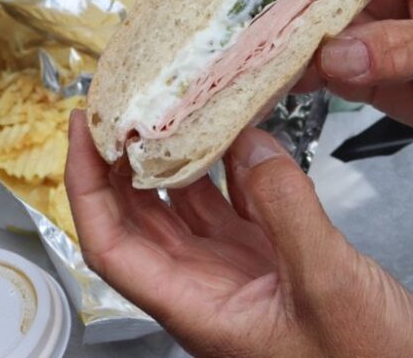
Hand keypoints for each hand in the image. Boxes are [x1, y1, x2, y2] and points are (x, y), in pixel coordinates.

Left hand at [65, 111, 412, 357]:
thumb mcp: (329, 286)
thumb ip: (285, 210)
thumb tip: (247, 144)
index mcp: (197, 308)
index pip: (111, 244)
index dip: (86, 187)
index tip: (83, 131)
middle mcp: (207, 290)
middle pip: (138, 220)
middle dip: (119, 162)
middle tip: (119, 104)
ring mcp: (242, 277)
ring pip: (186, 209)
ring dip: (173, 160)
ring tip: (168, 108)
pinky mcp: (279, 265)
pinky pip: (237, 208)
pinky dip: (233, 170)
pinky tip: (236, 136)